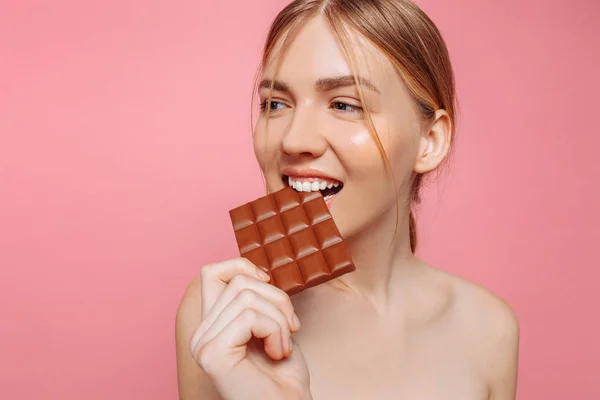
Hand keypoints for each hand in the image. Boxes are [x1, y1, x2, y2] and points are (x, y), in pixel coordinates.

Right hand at [189, 258, 311, 399]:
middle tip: (290, 329)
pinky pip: (250, 316)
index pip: (212, 272)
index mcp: (211, 326)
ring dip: (279, 319)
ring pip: (247, 296)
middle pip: (238, 282)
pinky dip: (275, 331)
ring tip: (282, 346)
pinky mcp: (213, 353)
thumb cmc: (284, 375)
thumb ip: (255, 301)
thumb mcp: (270, 326)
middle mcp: (201, 335)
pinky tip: (277, 354)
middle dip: (277, 300)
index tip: (268, 284)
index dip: (242, 266)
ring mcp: (203, 344)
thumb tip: (257, 272)